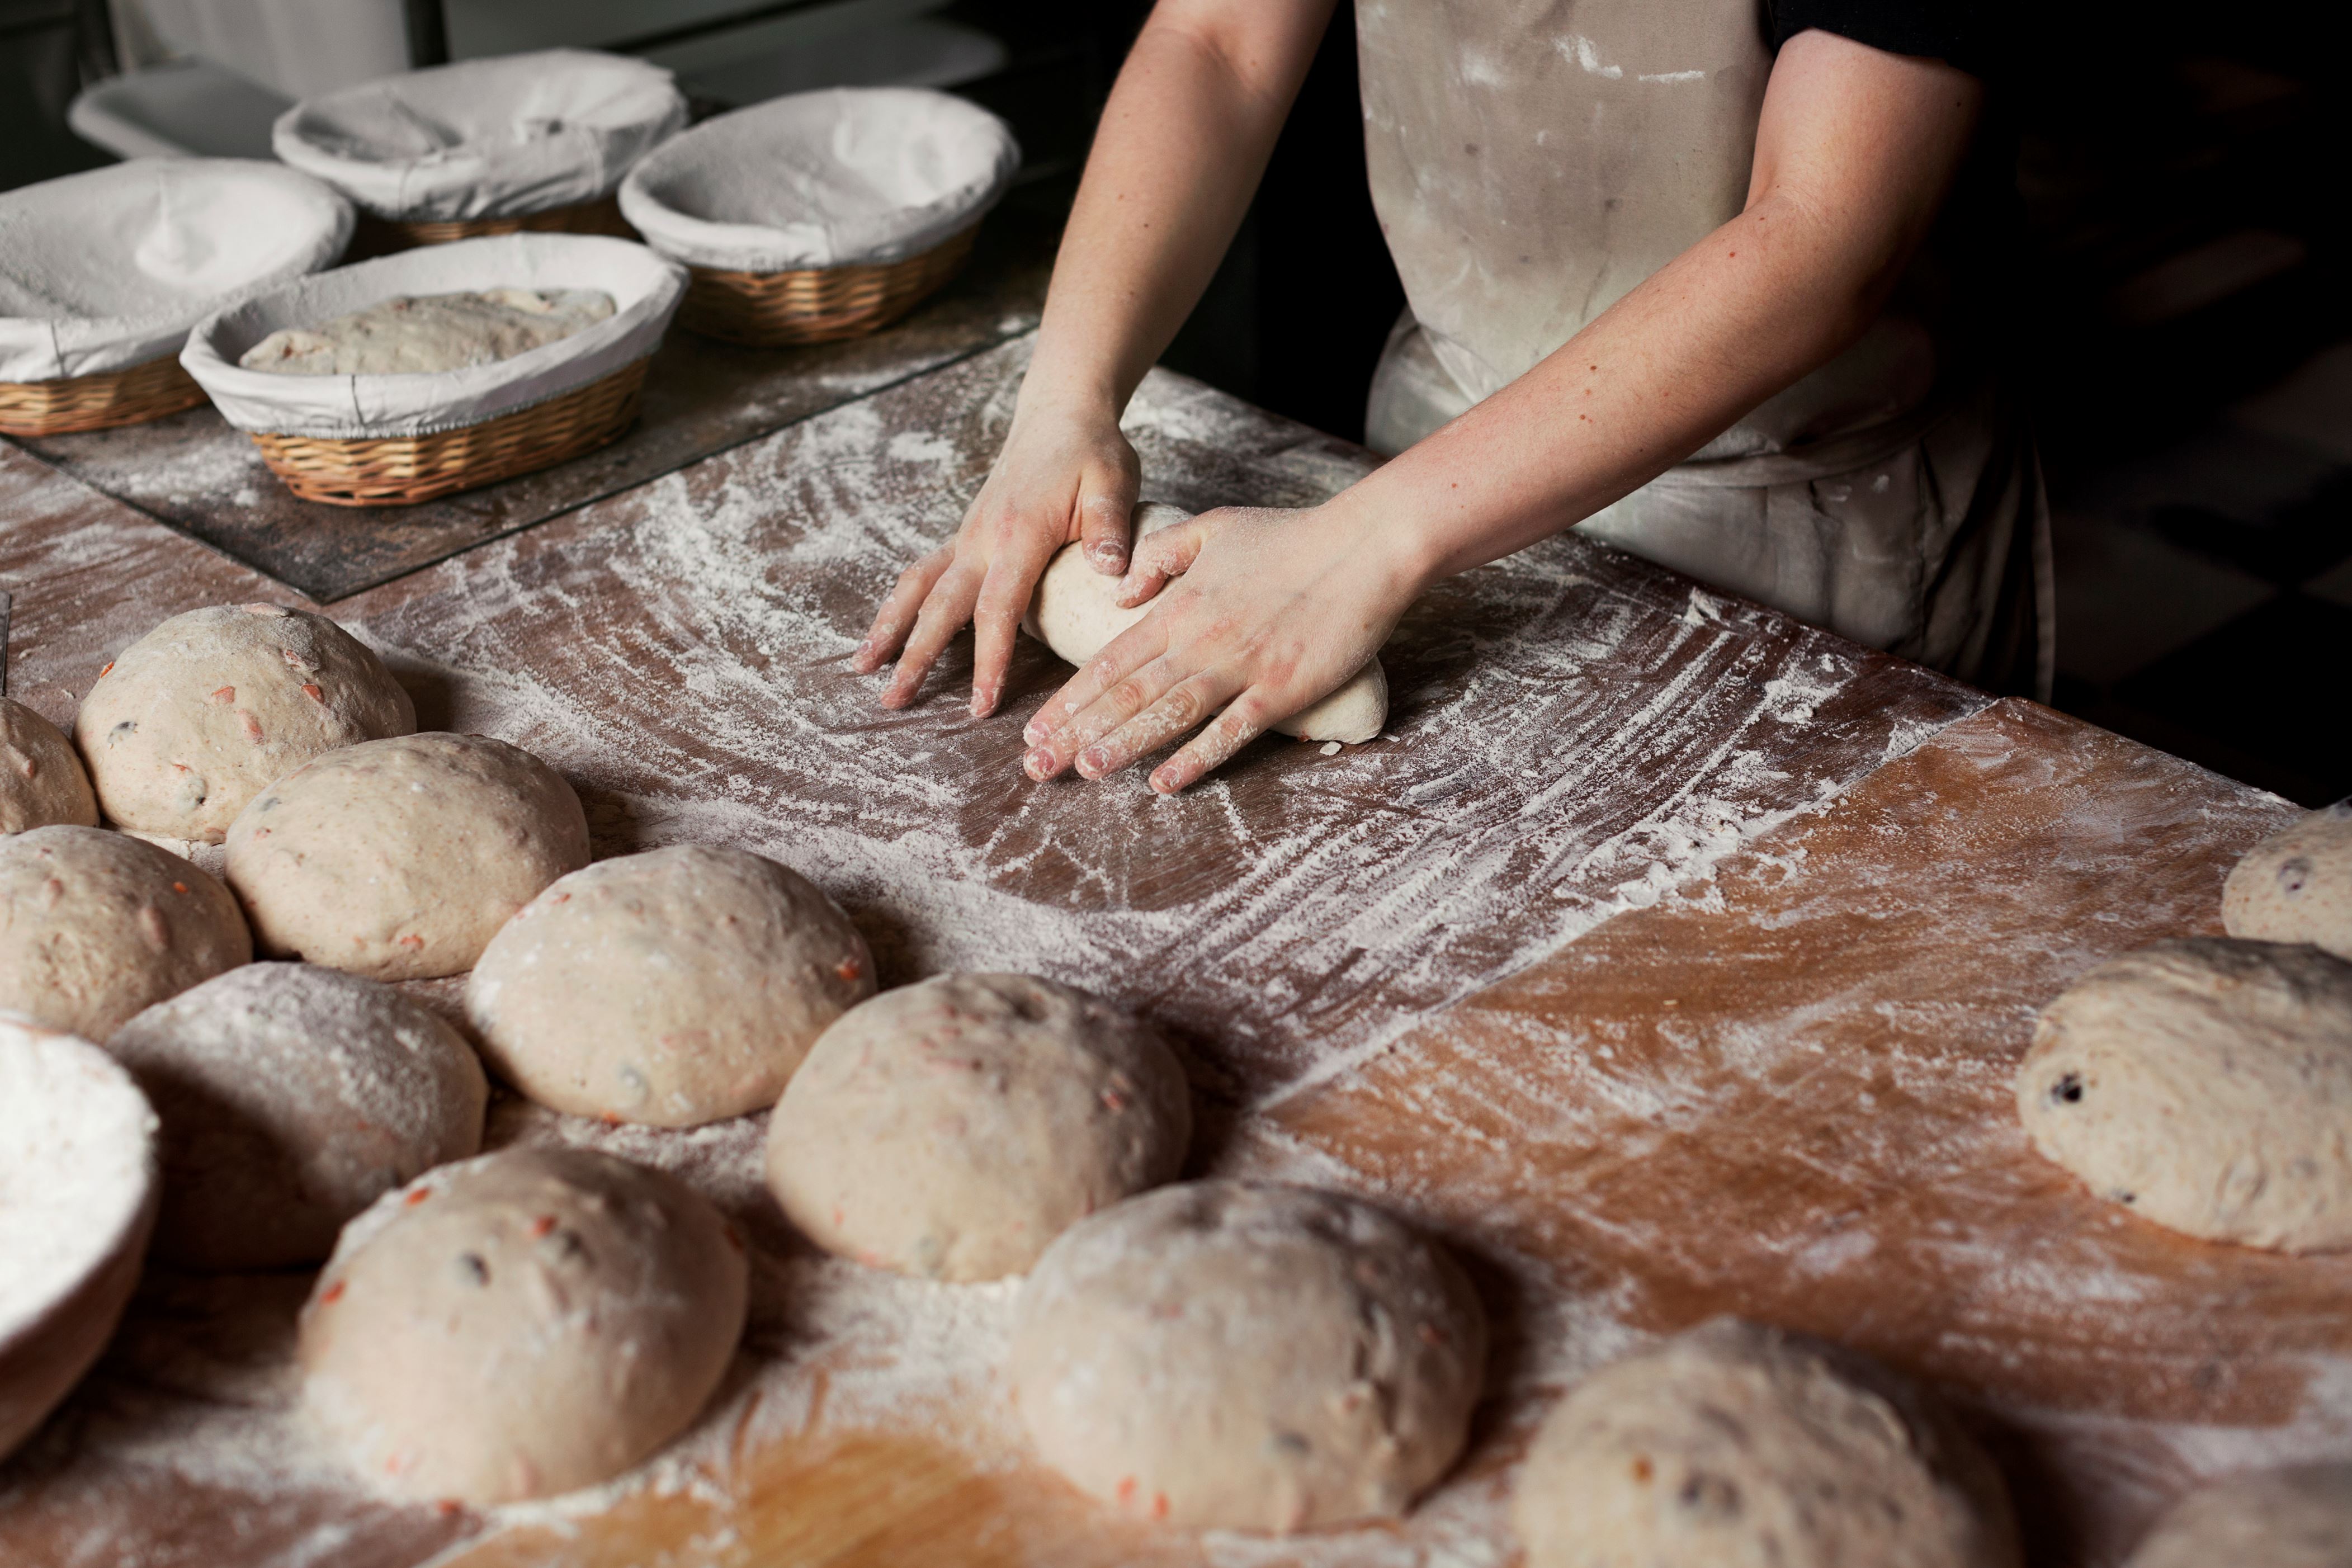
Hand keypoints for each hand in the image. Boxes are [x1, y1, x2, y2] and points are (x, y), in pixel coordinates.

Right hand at [853, 396, 1140, 717]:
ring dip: (889, 628)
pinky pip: (923, 573)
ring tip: (862, 668)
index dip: (988, 660)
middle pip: (940, 607)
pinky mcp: (964, 535)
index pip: (997, 609)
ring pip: (917, 587)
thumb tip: (1113, 575)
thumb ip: (1111, 528)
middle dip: (915, 657)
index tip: (980, 706)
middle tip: (893, 703)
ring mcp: (966, 536)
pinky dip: (901, 604)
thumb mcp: (1112, 482)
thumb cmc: (1091, 451)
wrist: (1060, 414)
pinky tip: (886, 631)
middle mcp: (980, 538)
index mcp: (1018, 533)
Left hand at [1021, 502, 1419, 792]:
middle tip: (1038, 767)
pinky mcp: (1283, 689)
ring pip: (1169, 712)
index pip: (1110, 660)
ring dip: (1123, 744)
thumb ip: (1160, 557)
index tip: (1038, 731)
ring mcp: (1242, 666)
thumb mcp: (1214, 528)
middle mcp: (1202, 639)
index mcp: (1181, 606)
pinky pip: (1232, 730)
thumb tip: (1119, 593)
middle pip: (1127, 693)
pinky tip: (1164, 783)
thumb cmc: (1291, 536)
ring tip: (1084, 771)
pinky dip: (1197, 758)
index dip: (1070, 699)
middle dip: (1078, 732)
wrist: (1365, 544)